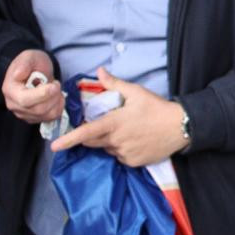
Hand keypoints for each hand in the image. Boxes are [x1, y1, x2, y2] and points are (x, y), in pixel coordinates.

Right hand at [2, 49, 61, 124]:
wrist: (34, 71)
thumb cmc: (32, 64)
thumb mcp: (29, 57)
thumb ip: (25, 64)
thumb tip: (19, 74)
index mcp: (10, 90)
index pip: (25, 100)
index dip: (42, 95)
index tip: (54, 85)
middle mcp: (14, 105)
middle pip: (38, 110)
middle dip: (53, 96)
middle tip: (56, 83)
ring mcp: (24, 114)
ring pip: (47, 115)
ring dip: (57, 101)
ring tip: (55, 88)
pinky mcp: (35, 118)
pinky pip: (52, 117)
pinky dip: (59, 106)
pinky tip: (55, 96)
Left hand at [48, 67, 187, 166]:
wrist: (180, 127)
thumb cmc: (157, 107)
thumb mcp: (136, 92)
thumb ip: (114, 84)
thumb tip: (99, 71)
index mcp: (113, 123)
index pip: (86, 133)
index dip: (68, 140)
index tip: (55, 146)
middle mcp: (116, 141)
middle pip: (94, 142)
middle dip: (94, 135)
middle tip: (108, 123)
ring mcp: (125, 153)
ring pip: (108, 149)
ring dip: (110, 141)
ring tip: (129, 130)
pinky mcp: (134, 162)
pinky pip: (121, 157)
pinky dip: (123, 150)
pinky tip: (136, 140)